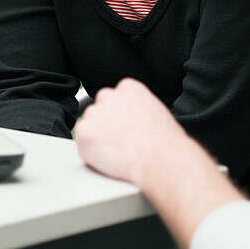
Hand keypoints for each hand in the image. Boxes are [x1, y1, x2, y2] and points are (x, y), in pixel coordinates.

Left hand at [73, 78, 188, 186]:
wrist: (161, 160)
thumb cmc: (166, 143)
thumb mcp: (156, 113)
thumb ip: (137, 108)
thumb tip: (130, 118)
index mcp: (128, 88)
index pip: (115, 98)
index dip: (120, 117)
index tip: (126, 129)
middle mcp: (108, 96)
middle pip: (99, 109)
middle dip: (106, 125)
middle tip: (121, 142)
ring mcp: (94, 114)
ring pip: (90, 126)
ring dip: (98, 138)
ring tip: (120, 152)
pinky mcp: (84, 133)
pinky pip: (83, 143)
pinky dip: (92, 153)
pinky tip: (111, 159)